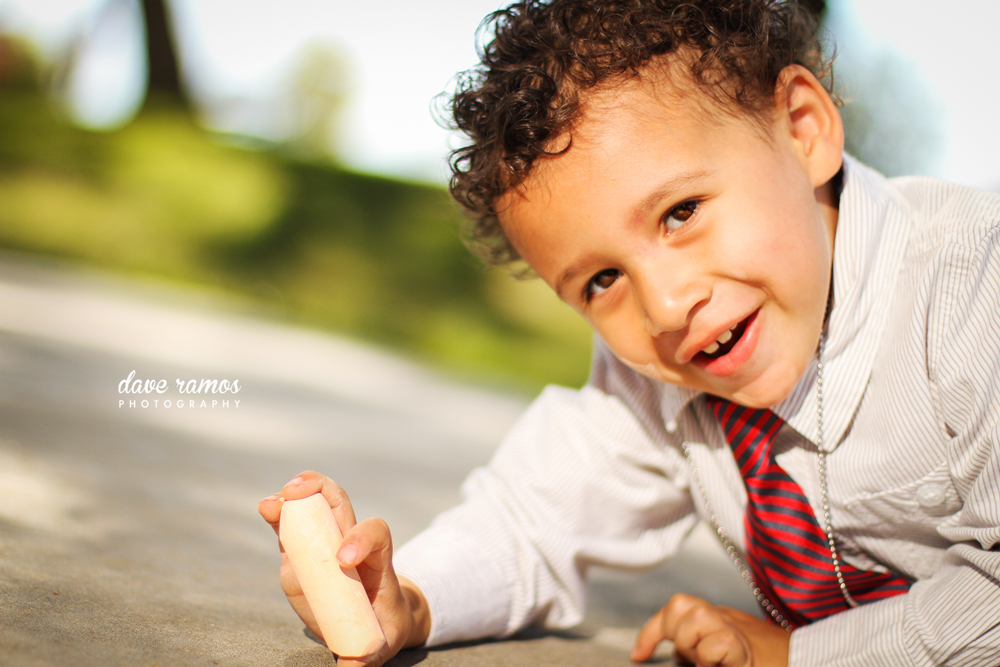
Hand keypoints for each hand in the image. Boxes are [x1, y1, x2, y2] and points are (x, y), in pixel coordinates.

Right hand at [258, 471, 430, 666]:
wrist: (375, 618)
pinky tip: (267, 506)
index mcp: (375, 562)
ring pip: (315, 506)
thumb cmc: (379, 628)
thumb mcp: (378, 643)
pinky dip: (278, 512)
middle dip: (322, 491)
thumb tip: (351, 665)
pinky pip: (291, 524)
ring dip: (296, 494)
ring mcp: (324, 542)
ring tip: (276, 501)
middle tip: (299, 492)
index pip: (376, 535)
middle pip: (341, 503)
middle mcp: (349, 544)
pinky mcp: (301, 551)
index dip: (361, 538)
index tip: (345, 558)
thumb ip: (363, 655)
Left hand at [631, 593, 789, 666]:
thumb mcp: (724, 653)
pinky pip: (718, 642)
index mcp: (717, 618)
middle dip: (675, 633)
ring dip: (694, 644)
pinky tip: (724, 665)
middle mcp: (725, 618)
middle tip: (694, 658)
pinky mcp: (746, 646)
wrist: (807, 660)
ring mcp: (736, 628)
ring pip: (696, 617)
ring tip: (708, 662)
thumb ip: (701, 649)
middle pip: (681, 606)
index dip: (651, 631)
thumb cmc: (765, 659)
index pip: (675, 610)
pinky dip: (713, 656)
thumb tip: (671, 658)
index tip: (639, 655)